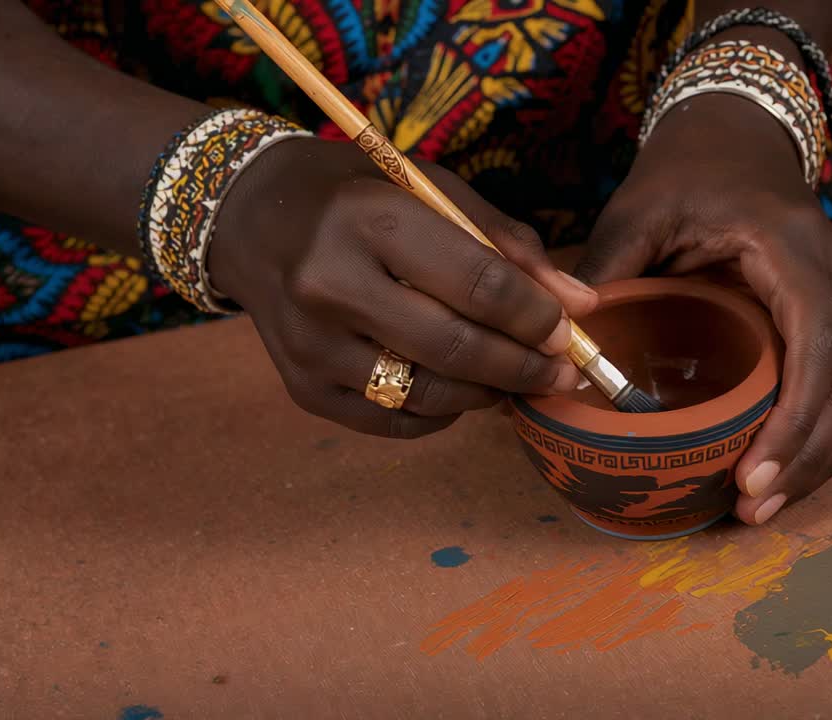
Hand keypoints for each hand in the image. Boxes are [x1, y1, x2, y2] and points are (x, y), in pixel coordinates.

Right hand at [209, 137, 597, 437]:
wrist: (250, 217)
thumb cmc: (359, 195)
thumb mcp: (434, 191)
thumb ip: (509, 246)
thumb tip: (580, 305)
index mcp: (369, 220)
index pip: (478, 285)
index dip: (537, 317)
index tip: (568, 330)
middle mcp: (330, 284)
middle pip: (456, 349)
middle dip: (525, 367)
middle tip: (562, 372)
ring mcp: (310, 345)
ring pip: (427, 395)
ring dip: (488, 394)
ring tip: (516, 378)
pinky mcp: (302, 388)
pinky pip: (394, 421)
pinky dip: (441, 413)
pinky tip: (460, 388)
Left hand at [576, 94, 831, 524]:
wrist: (733, 131)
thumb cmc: (686, 168)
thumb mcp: (638, 209)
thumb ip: (606, 268)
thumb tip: (565, 341)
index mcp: (795, 251)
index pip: (816, 349)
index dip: (793, 421)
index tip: (754, 476)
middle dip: (805, 457)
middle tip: (754, 512)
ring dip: (816, 457)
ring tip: (764, 509)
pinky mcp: (826, 316)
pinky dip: (814, 434)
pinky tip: (780, 472)